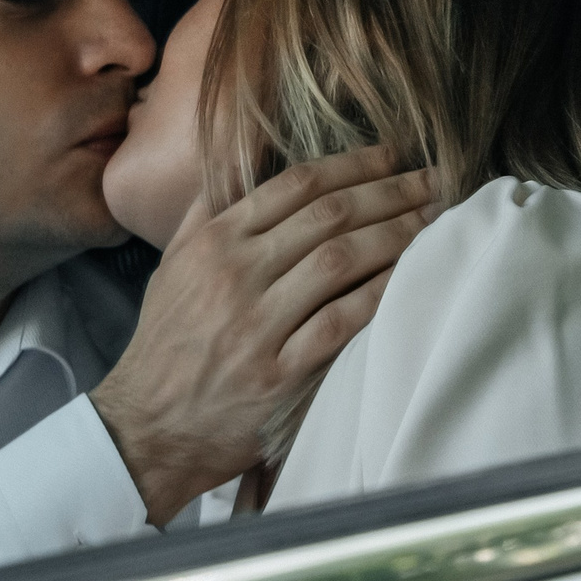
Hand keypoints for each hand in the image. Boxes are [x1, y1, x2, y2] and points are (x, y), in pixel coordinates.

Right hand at [91, 145, 441, 523]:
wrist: (146, 425)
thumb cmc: (166, 343)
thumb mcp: (172, 266)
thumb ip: (206, 211)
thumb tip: (240, 156)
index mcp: (214, 242)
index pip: (295, 185)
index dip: (352, 164)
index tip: (393, 154)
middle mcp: (235, 274)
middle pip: (328, 215)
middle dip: (390, 191)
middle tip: (434, 179)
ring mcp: (257, 325)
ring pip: (340, 260)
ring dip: (395, 234)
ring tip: (433, 220)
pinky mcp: (278, 374)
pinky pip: (341, 322)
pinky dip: (379, 293)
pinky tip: (409, 276)